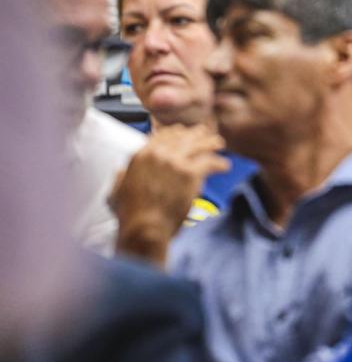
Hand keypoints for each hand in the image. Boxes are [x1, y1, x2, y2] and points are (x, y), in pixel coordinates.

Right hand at [111, 125, 229, 265]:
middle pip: (183, 137)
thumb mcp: (117, 190)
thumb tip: (120, 171)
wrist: (145, 227)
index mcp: (142, 155)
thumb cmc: (131, 214)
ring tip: (219, 144)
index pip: (163, 135)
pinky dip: (219, 164)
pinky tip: (225, 166)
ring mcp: (175, 162)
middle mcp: (158, 154)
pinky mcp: (190, 173)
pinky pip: (209, 162)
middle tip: (205, 135)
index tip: (184, 133)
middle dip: (196, 135)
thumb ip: (121, 177)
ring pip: (198, 145)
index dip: (176, 133)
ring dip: (210, 143)